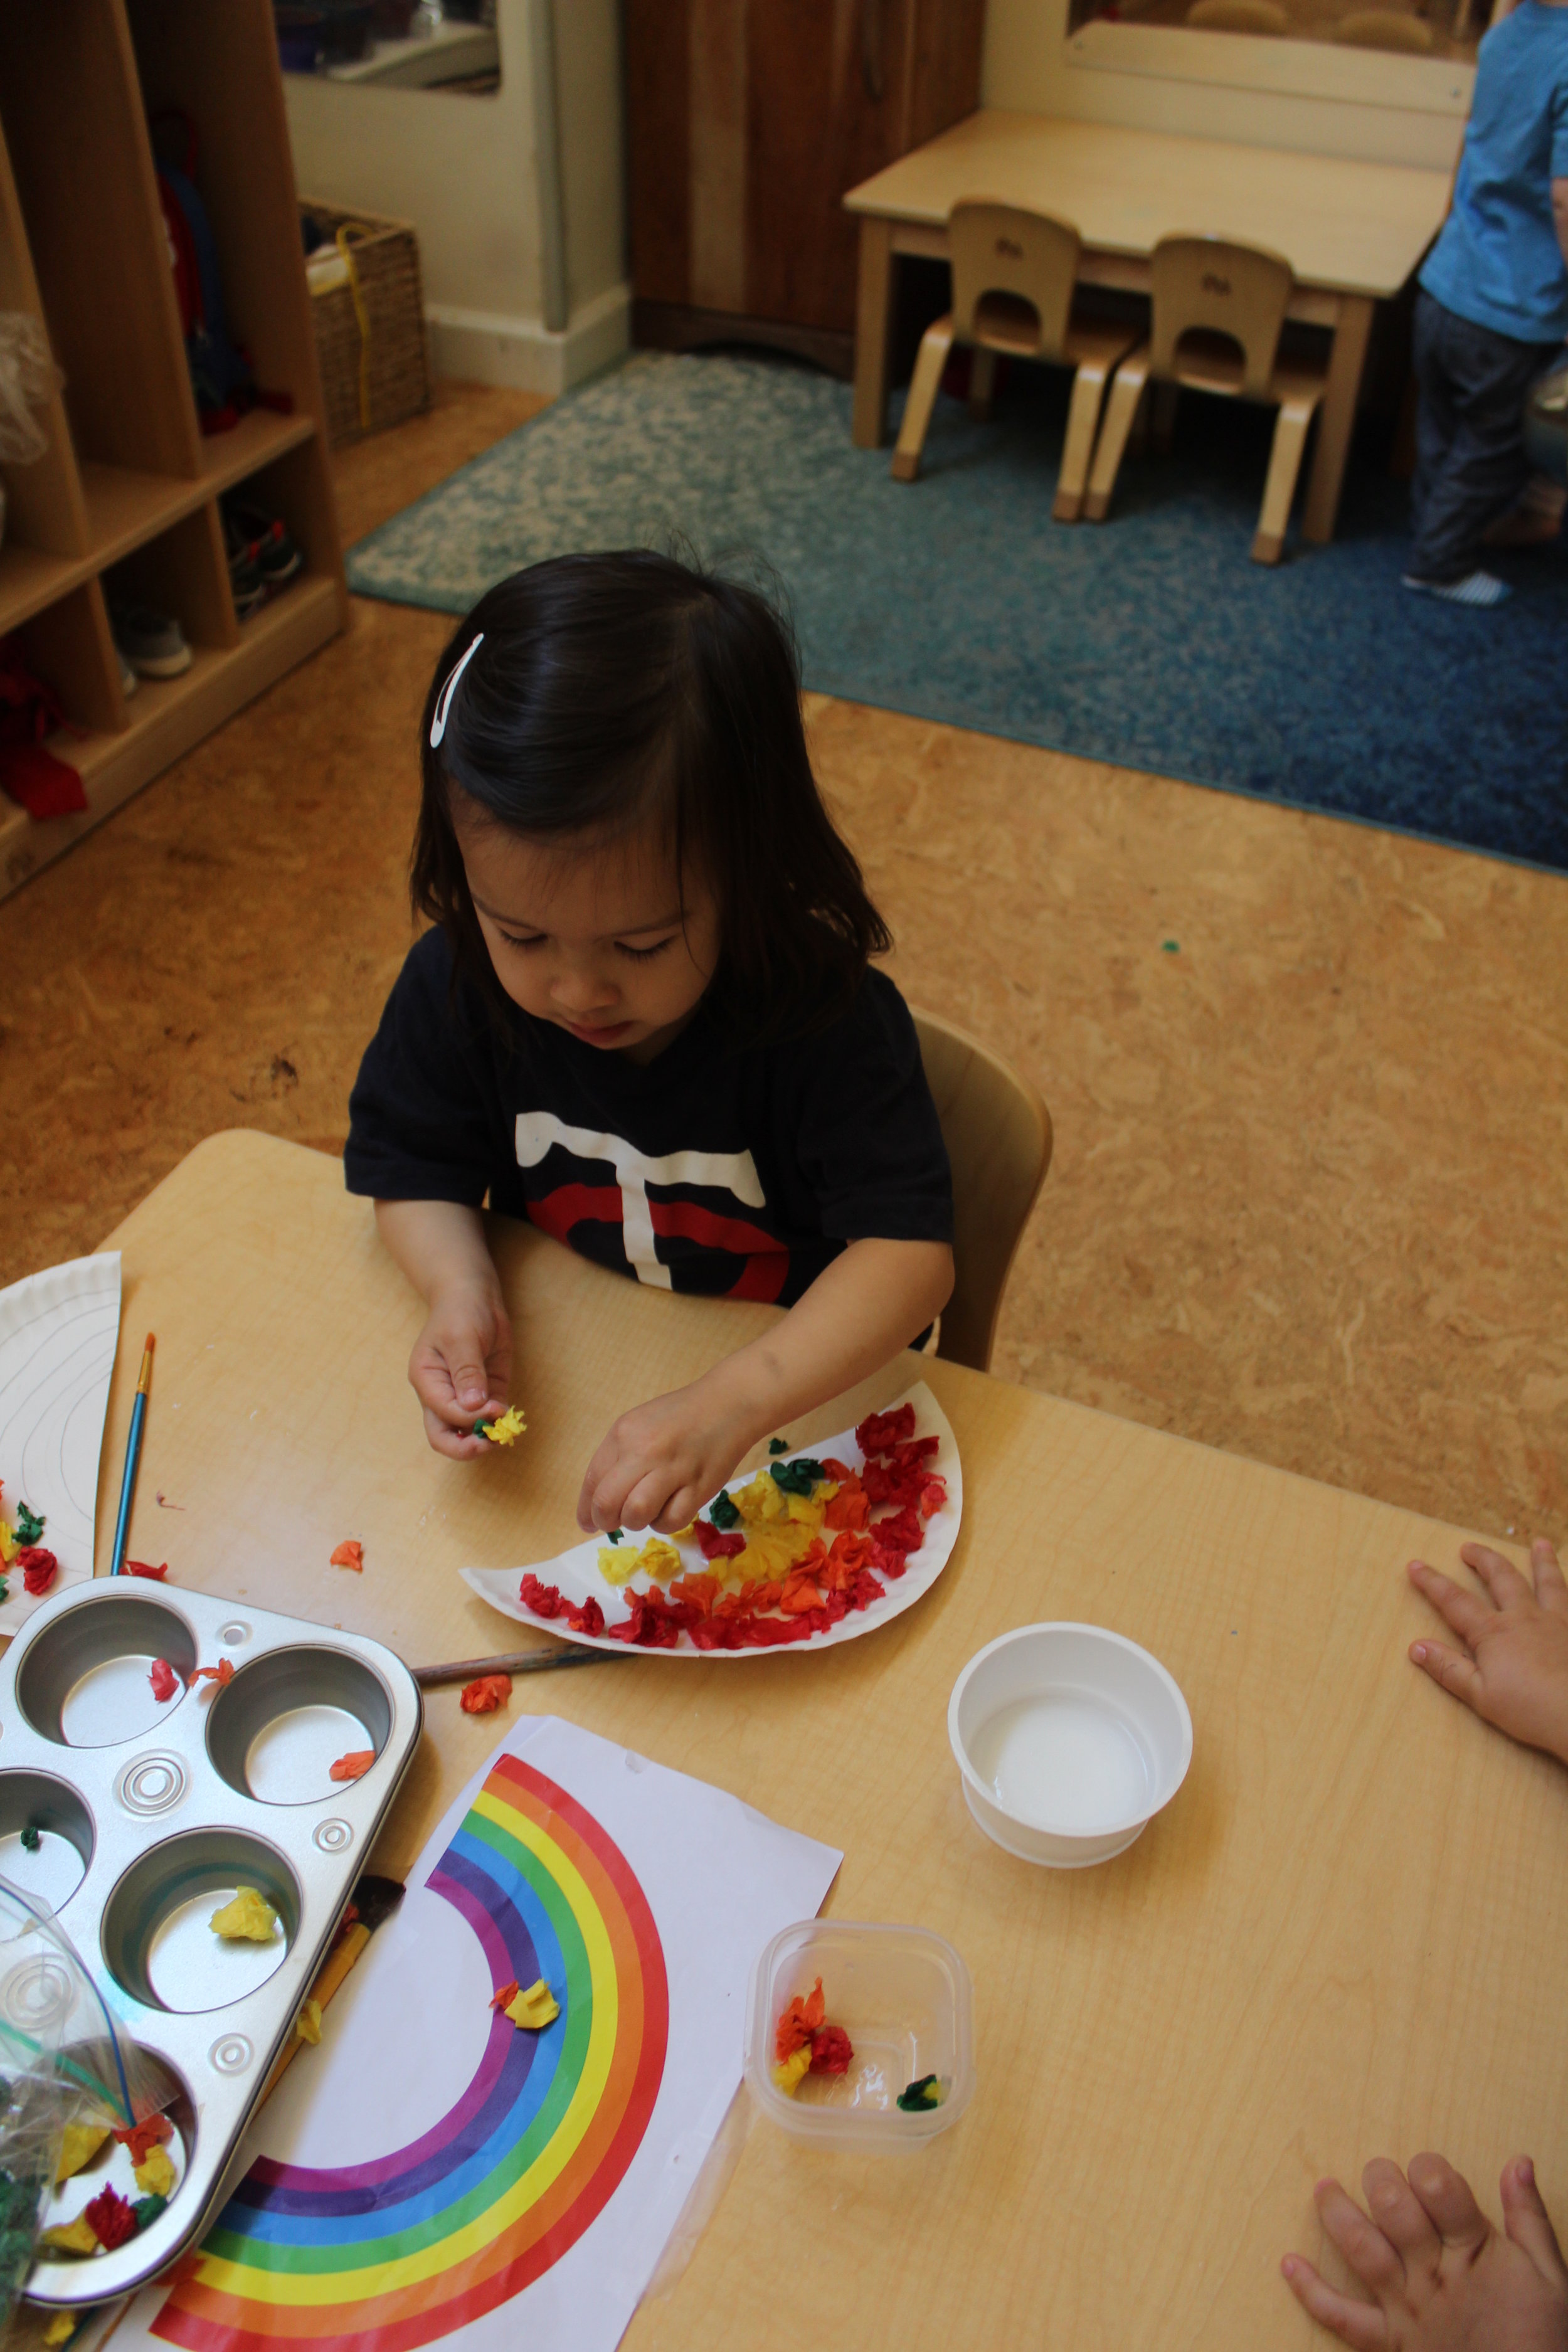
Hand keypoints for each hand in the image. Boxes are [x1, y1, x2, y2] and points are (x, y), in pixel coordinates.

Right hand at [408, 1280, 513, 1459]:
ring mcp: (462, 1397)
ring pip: (464, 1433)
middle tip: (490, 1443)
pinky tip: (509, 1422)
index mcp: (426, 1380)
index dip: (468, 1417)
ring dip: (484, 1438)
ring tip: (504, 1434)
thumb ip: (467, 1372)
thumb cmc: (461, 1313)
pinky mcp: (485, 1394)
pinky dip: (498, 1425)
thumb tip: (472, 1406)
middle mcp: (440, 1394)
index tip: (493, 1409)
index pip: (442, 1412)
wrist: (474, 1297)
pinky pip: (488, 1419)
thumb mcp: (463, 1338)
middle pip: (443, 1436)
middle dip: (465, 1447)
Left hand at [576, 1381, 752, 1534]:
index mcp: (624, 1434)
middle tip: (615, 1523)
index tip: (588, 1523)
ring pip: (635, 1515)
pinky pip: (670, 1521)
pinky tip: (670, 1508)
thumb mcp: (639, 1425)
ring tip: (647, 1511)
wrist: (727, 1405)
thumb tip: (599, 1503)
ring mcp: (672, 1469)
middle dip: (605, 1521)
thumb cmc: (680, 1417)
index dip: (586, 1510)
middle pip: (607, 1503)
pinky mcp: (698, 1487)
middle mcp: (644, 1451)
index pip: (592, 1481)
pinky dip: (664, 1523)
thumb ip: (617, 1458)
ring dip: (635, 1522)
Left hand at [1282, 2153, 1567, 2348]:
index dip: (1429, 2168)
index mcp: (1475, 2252)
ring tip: (1323, 2189)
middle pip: (1394, 2211)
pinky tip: (1288, 2265)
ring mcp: (1408, 2309)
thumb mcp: (1552, 2276)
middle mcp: (1434, 2276)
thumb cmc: (1543, 2338)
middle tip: (1377, 2169)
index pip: (1441, 2190)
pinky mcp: (1391, 2343)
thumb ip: (1530, 2218)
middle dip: (1380, 2180)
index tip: (1428, 2167)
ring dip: (1337, 2216)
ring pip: (1363, 2251)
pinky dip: (1311, 2293)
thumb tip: (1517, 2163)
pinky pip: (1343, 2318)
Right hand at [1406, 1538, 1567, 1766]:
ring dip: (1542, 1561)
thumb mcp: (1481, 1695)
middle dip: (1484, 1560)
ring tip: (1539, 1544)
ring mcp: (1558, 1621)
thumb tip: (1416, 1647)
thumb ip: (1449, 1668)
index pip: (1455, 1601)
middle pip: (1502, 1578)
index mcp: (1494, 1632)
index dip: (1433, 1582)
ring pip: (1548, 1583)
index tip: (1416, 1565)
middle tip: (1469, 1548)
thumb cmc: (1531, 1710)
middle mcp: (1525, 1617)